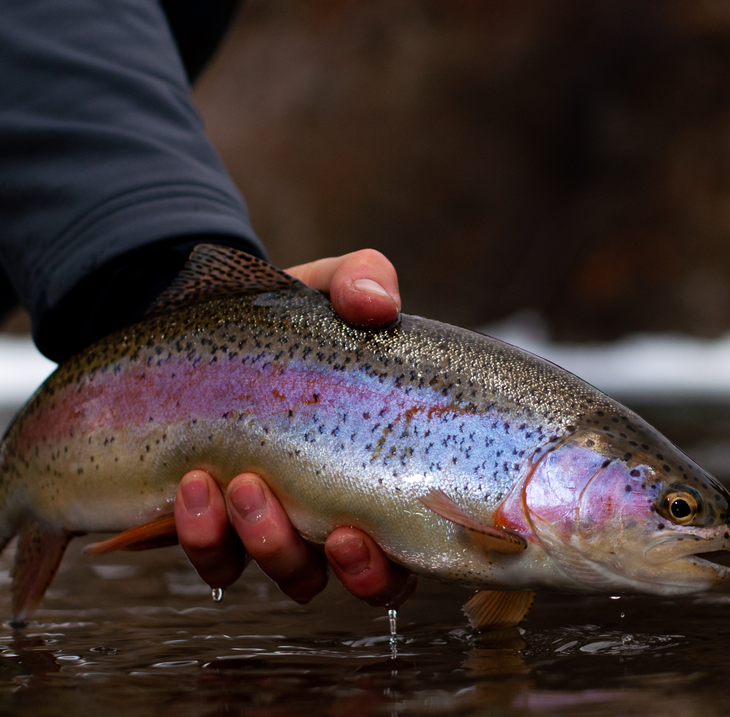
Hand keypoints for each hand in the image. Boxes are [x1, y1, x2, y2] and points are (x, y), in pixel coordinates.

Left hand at [174, 249, 414, 606]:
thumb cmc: (286, 321)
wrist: (198, 327)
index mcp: (381, 471)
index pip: (408, 548)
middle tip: (315, 519)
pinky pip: (217, 560)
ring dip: (265, 544)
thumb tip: (377, 303)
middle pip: (354, 579)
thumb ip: (362, 281)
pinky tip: (190, 487)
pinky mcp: (220, 525)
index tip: (358, 532)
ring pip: (288, 574)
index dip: (390, 565)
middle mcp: (338, 513)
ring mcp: (278, 524)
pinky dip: (202, 535)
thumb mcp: (327, 289)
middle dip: (336, 565)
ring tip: (237, 485)